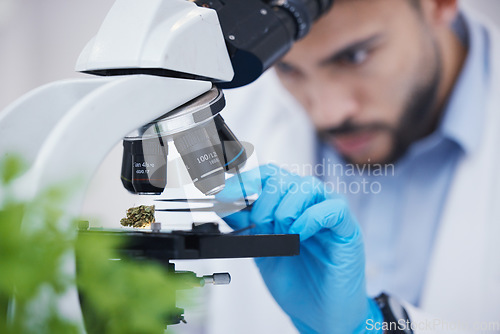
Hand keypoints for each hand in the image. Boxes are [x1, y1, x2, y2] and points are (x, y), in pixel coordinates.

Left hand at [216, 164, 382, 332]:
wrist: (319, 314)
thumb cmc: (297, 282)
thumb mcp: (261, 251)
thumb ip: (246, 227)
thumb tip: (224, 204)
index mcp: (290, 205)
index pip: (268, 176)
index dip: (245, 181)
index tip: (223, 194)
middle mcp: (310, 203)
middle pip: (284, 178)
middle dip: (264, 201)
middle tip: (260, 226)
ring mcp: (330, 213)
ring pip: (307, 186)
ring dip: (286, 209)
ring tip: (283, 235)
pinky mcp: (348, 228)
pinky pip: (332, 208)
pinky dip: (310, 219)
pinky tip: (299, 236)